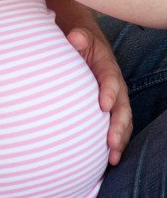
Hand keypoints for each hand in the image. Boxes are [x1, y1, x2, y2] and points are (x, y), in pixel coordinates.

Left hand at [66, 26, 132, 165]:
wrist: (86, 47)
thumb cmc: (81, 44)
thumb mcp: (81, 37)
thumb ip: (79, 38)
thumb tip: (74, 37)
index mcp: (108, 68)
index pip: (111, 81)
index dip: (109, 93)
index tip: (103, 106)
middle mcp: (116, 87)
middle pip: (122, 108)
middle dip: (118, 125)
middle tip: (111, 141)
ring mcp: (115, 101)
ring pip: (122, 122)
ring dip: (119, 140)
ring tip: (112, 157)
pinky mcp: (110, 111)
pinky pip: (117, 128)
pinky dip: (115, 144)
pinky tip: (108, 160)